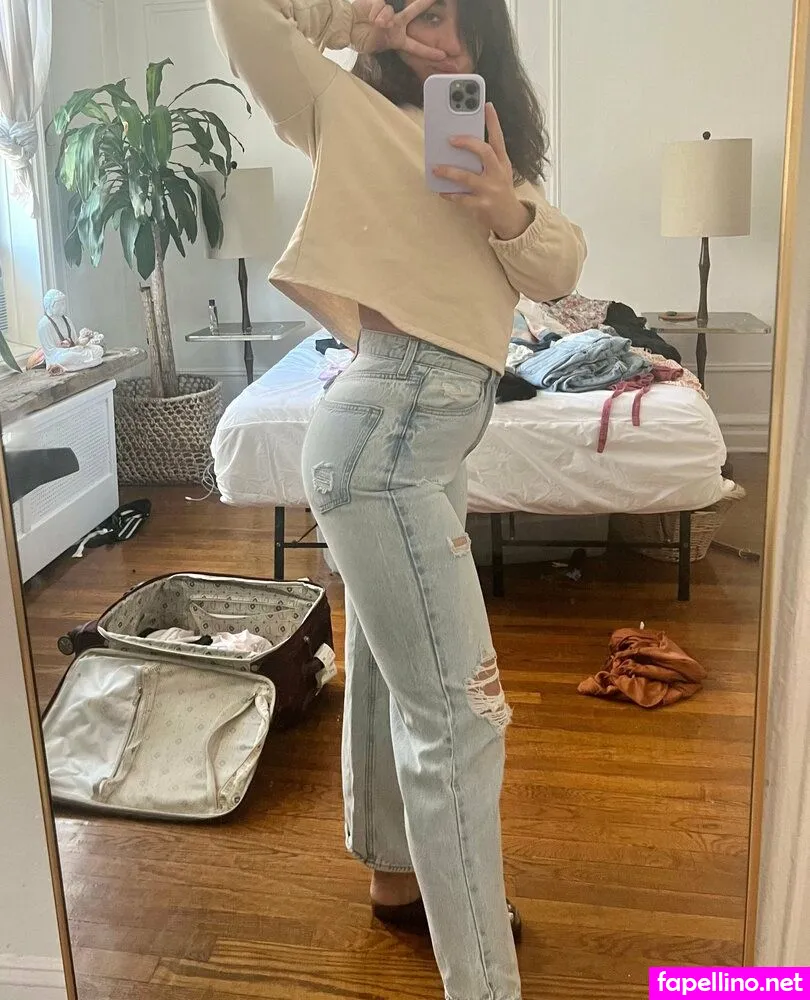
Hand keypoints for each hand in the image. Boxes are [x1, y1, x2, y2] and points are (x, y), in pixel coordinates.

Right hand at [351, 0, 446, 59]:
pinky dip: (376, 14)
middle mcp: (396, 24)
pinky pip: (382, 7)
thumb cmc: (361, 39)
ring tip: (374, 24)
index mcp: (397, 39)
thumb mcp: (378, 43)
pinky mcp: (378, 2)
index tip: (444, 55)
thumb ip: (386, 32)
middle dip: (424, 2)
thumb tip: (387, 21)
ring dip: (383, 20)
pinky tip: (370, 17)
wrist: (346, 27)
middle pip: (413, 11)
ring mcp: (388, 12)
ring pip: (392, 13)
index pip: (416, 47)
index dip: (430, 51)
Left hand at [433, 103, 532, 239]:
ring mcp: (490, 190)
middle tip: (451, 139)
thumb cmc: (500, 191)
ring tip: (436, 168)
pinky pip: (462, 198)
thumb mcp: (500, 172)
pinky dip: (450, 194)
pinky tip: (441, 191)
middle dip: (467, 143)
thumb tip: (463, 145)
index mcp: (502, 163)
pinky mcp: (482, 205)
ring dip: (449, 171)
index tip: (487, 105)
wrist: (511, 219)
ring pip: (467, 177)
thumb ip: (487, 159)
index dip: (493, 122)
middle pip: (484, 152)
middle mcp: (497, 174)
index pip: (498, 138)